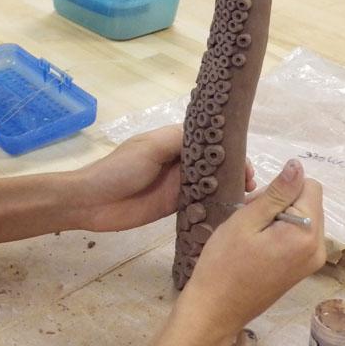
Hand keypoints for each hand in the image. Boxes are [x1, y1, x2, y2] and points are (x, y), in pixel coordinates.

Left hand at [80, 125, 254, 231]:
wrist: (93, 202)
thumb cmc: (119, 169)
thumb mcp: (150, 147)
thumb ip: (178, 140)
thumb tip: (210, 135)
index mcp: (172, 141)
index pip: (208, 139)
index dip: (228, 147)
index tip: (246, 160)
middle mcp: (178, 160)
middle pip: (214, 161)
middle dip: (234, 168)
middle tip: (251, 182)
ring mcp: (177, 184)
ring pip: (210, 181)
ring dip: (228, 186)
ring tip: (246, 195)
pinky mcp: (175, 205)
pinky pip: (201, 202)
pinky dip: (216, 203)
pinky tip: (232, 209)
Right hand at [177, 159, 325, 337]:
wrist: (216, 308)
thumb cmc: (223, 262)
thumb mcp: (245, 221)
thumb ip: (275, 193)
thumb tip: (297, 166)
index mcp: (306, 233)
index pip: (309, 186)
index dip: (280, 188)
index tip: (255, 205)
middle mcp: (318, 247)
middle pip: (308, 202)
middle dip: (280, 202)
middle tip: (249, 220)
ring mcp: (311, 261)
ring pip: (303, 217)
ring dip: (278, 216)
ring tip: (250, 234)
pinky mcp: (302, 269)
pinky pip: (299, 235)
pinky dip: (280, 232)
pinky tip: (256, 245)